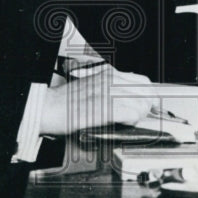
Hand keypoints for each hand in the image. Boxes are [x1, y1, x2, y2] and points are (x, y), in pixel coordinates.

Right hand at [39, 65, 153, 135]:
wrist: (48, 108)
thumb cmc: (66, 102)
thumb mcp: (93, 86)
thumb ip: (112, 89)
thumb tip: (130, 98)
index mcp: (109, 74)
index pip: (143, 81)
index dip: (148, 95)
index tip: (147, 105)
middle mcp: (111, 80)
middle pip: (145, 92)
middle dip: (146, 106)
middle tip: (139, 116)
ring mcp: (108, 93)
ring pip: (141, 104)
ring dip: (139, 115)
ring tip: (130, 121)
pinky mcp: (104, 108)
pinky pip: (131, 114)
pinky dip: (131, 120)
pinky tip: (123, 123)